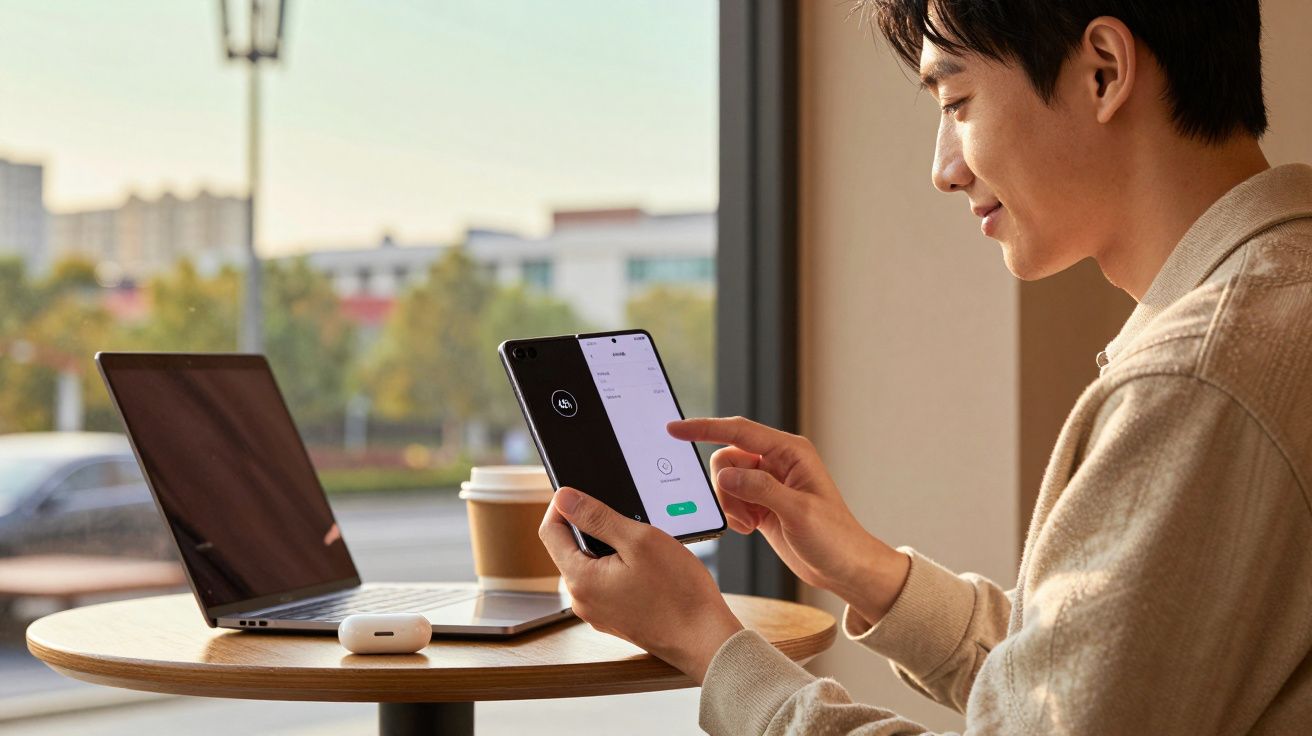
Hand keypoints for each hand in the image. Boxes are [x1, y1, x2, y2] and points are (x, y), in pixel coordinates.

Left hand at [539, 487, 743, 683]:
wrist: (705, 640)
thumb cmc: (679, 594)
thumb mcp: (639, 541)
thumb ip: (597, 517)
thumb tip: (563, 498)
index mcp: (580, 580)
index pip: (550, 531)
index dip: (563, 505)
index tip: (583, 492)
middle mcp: (583, 600)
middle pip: (570, 548)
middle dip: (592, 526)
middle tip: (625, 517)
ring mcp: (599, 612)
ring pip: (592, 565)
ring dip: (611, 546)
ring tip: (643, 543)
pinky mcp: (616, 617)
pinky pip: (608, 582)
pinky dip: (622, 566)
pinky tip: (649, 565)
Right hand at [668, 416, 910, 624]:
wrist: (844, 568)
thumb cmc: (834, 538)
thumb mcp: (799, 512)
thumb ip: (761, 489)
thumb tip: (726, 476)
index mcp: (790, 452)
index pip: (738, 431)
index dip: (704, 429)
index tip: (674, 429)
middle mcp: (777, 462)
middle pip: (726, 458)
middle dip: (725, 486)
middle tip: (743, 512)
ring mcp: (768, 483)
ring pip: (725, 481)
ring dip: (729, 504)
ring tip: (751, 523)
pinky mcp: (761, 503)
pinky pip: (730, 499)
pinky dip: (733, 515)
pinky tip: (752, 528)